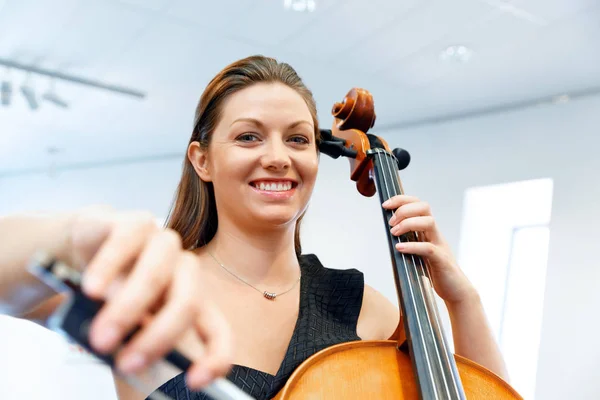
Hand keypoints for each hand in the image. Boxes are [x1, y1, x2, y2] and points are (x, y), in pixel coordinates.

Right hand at [60, 205, 231, 389]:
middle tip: (125, 363)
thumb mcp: (125, 321)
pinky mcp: (136, 223)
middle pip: (188, 302)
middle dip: (158, 337)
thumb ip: (133, 337)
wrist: (87, 243)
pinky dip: (108, 268)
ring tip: (100, 336)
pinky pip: (126, 242)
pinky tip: (92, 290)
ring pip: (156, 275)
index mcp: (190, 299)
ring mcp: (162, 244)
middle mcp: (183, 271)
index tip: (195, 381)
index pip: (217, 330)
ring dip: (127, 310)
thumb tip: (128, 361)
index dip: (214, 355)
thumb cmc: (111, 288)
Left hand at [382, 195, 476, 304]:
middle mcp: (435, 234)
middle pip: (424, 207)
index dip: (401, 200)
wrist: (456, 290)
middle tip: (390, 222)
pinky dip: (412, 246)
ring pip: (429, 222)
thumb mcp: (419, 251)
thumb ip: (409, 241)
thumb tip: (389, 233)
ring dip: (408, 224)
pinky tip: (399, 248)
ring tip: (394, 233)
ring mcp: (440, 245)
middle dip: (404, 209)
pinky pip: (428, 248)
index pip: (418, 204)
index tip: (385, 205)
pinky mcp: (441, 260)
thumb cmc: (435, 271)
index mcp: (429, 230)